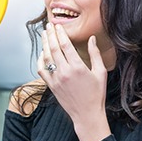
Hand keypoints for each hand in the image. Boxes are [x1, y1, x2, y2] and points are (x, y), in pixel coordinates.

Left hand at [38, 23, 110, 140]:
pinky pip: (42, 70)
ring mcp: (56, 79)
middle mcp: (65, 72)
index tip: (58, 26)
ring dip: (45, 45)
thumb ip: (95, 54)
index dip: (60, 33)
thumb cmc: (96, 94)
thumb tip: (92, 39)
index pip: (66, 45)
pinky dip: (40, 61)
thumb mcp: (100, 72)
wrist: (87, 115)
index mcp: (77, 67)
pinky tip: (42, 54)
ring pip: (46, 58)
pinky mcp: (51, 86)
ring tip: (45, 35)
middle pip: (54, 48)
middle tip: (48, 26)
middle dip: (50, 35)